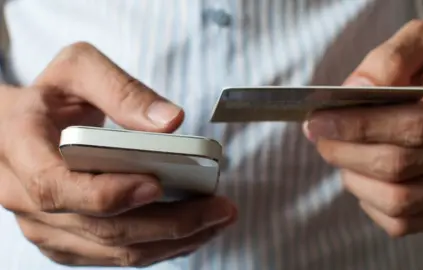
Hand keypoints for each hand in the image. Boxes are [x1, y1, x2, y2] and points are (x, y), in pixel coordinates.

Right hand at [0, 42, 236, 266]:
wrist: (21, 126)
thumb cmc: (50, 96)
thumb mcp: (78, 70)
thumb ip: (121, 90)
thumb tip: (170, 121)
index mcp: (20, 147)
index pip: (57, 186)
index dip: (109, 193)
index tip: (158, 184)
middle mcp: (25, 197)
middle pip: (102, 228)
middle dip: (169, 224)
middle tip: (217, 208)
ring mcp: (45, 225)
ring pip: (114, 250)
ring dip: (172, 241)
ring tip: (216, 220)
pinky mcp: (66, 239)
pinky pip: (114, 256)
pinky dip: (158, 247)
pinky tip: (192, 230)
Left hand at [304, 20, 422, 236]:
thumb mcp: (418, 44)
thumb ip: (388, 59)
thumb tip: (356, 90)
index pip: (414, 124)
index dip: (359, 126)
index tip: (318, 120)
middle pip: (398, 165)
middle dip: (344, 152)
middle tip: (318, 136)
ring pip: (398, 199)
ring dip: (353, 178)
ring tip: (340, 154)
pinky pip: (403, 222)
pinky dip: (370, 204)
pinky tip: (362, 177)